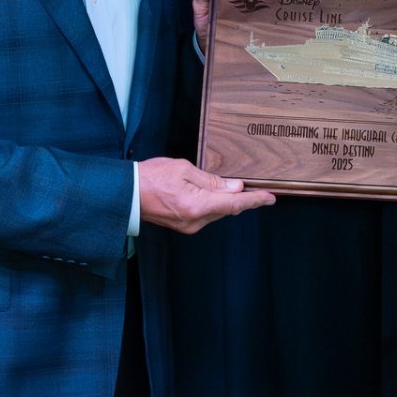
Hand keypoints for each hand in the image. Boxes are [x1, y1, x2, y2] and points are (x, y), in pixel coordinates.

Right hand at [137, 157, 275, 233]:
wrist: (126, 194)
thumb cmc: (150, 177)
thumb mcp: (183, 170)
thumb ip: (212, 181)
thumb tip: (235, 187)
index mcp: (197, 206)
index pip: (234, 205)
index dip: (254, 201)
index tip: (270, 198)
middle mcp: (195, 221)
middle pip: (227, 209)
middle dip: (239, 198)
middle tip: (253, 187)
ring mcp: (189, 226)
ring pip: (216, 213)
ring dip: (224, 201)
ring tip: (228, 187)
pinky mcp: (183, 226)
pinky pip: (205, 215)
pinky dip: (212, 205)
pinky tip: (210, 194)